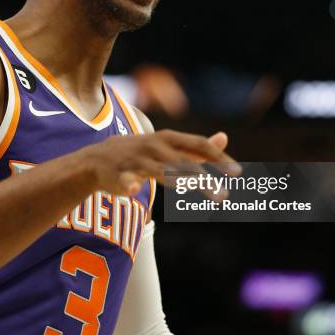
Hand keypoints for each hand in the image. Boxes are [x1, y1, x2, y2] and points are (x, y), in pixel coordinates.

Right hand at [80, 129, 239, 195]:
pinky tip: (134, 189)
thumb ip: (196, 146)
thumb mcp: (168, 145)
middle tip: (223, 196)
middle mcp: (153, 147)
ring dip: (178, 181)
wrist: (97, 160)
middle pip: (182, 162)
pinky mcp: (117, 175)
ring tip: (193, 190)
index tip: (238, 172)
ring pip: (158, 171)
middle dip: (203, 178)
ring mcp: (135, 161)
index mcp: (168, 139)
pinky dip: (129, 184)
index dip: (218, 158)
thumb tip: (225, 138)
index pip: (198, 145)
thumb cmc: (140, 154)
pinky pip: (124, 180)